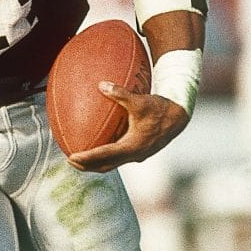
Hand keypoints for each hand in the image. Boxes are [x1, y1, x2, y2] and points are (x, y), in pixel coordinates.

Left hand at [67, 81, 188, 173]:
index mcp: (132, 146)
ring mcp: (138, 156)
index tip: (71, 157)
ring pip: (112, 164)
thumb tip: (100, 85)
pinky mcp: (140, 152)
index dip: (87, 158)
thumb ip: (120, 93)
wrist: (179, 116)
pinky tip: (99, 147)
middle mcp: (134, 155)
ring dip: (96, 163)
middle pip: (105, 166)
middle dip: (87, 166)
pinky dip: (106, 156)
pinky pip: (119, 158)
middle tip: (70, 160)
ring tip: (80, 159)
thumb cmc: (160, 108)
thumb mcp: (139, 100)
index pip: (104, 155)